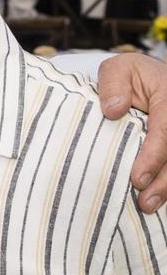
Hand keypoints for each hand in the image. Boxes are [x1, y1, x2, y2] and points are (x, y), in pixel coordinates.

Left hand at [99, 52, 166, 212]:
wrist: (148, 80)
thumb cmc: (131, 77)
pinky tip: (158, 201)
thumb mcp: (118, 69)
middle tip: (144, 201)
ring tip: (148, 205)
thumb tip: (113, 110)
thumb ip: (114, 84)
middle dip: (164, 180)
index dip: (154, 156)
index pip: (165, 130)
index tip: (137, 178)